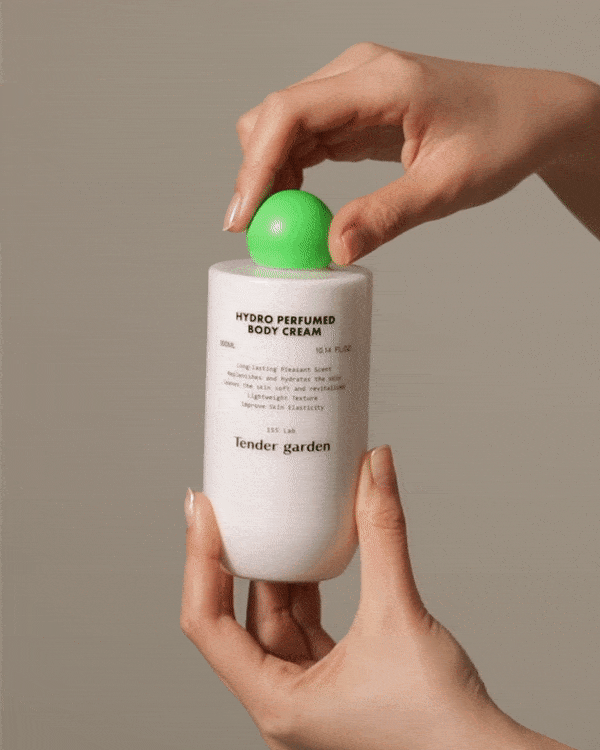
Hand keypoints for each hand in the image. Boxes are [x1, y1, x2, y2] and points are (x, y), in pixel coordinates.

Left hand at [181, 445, 538, 749]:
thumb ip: (383, 534)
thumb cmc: (440, 721)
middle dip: (234, 558)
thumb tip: (376, 467)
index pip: (208, 623)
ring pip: (274, 621)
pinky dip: (304, 589)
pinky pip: (303, 628)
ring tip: (272, 521)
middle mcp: (283, 702)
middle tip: (232, 504)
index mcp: (277, 702)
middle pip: (238, 617)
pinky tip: (311, 557)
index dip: (199, 560)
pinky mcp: (334, 683)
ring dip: (275, 571)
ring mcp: (308, 695)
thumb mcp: (400, 613)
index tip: (204, 511)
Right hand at [223, 42, 598, 260]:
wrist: (531, 115)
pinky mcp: (354, 109)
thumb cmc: (501, 137)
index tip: (243, 216)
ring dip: (271, 175)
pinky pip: (305, 137)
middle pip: (275, 115)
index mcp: (381, 82)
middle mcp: (358, 75)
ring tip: (283, 225)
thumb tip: (333, 249)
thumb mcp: (448, 186)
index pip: (292, 111)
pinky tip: (299, 204)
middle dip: (255, 174)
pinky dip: (291, 171)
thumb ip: (388, 215)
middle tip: (261, 231)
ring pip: (282, 127)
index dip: (255, 164)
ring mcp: (353, 89)